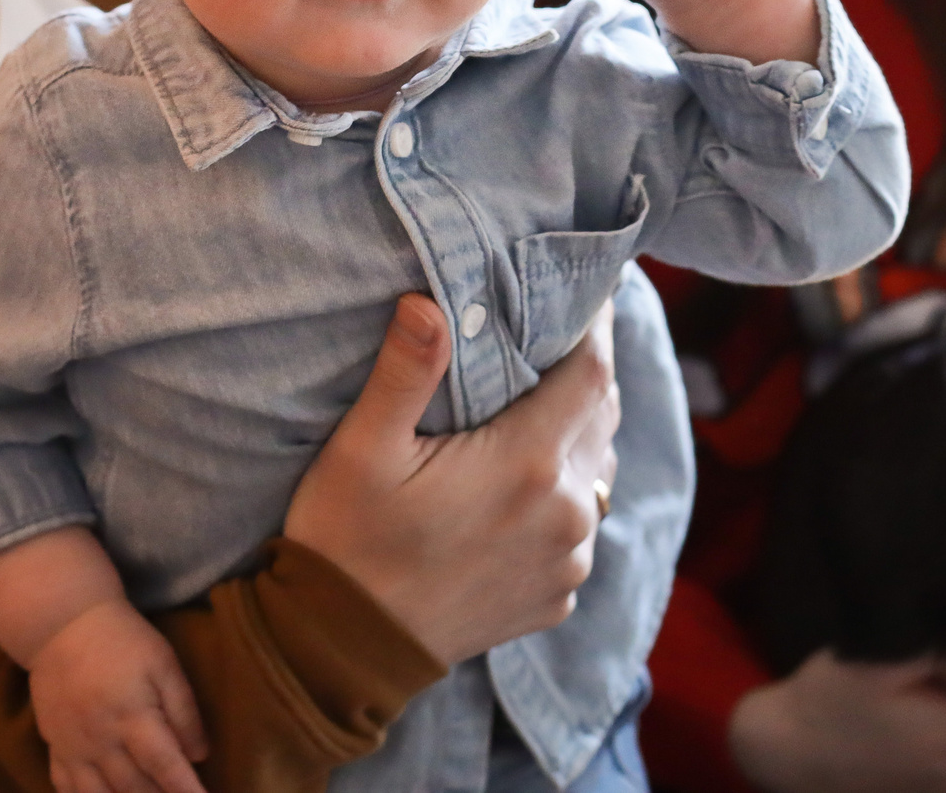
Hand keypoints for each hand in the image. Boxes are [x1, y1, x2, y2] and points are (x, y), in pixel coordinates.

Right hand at [31, 599, 209, 792]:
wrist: (61, 623)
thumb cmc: (122, 640)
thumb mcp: (163, 663)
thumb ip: (184, 709)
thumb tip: (200, 755)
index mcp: (133, 716)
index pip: (165, 765)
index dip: (186, 790)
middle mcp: (101, 740)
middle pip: (135, 788)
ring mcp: (73, 747)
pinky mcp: (54, 746)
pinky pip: (66, 787)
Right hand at [284, 293, 618, 665]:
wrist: (342, 651)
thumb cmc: (346, 541)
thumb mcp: (361, 449)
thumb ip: (406, 371)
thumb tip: (428, 302)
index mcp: (528, 465)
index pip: (594, 374)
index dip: (597, 328)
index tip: (590, 294)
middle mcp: (565, 515)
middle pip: (602, 419)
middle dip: (585, 375)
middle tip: (556, 341)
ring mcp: (567, 563)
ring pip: (596, 474)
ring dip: (578, 437)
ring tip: (539, 409)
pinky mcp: (555, 598)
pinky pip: (577, 528)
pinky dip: (561, 497)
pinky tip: (520, 486)